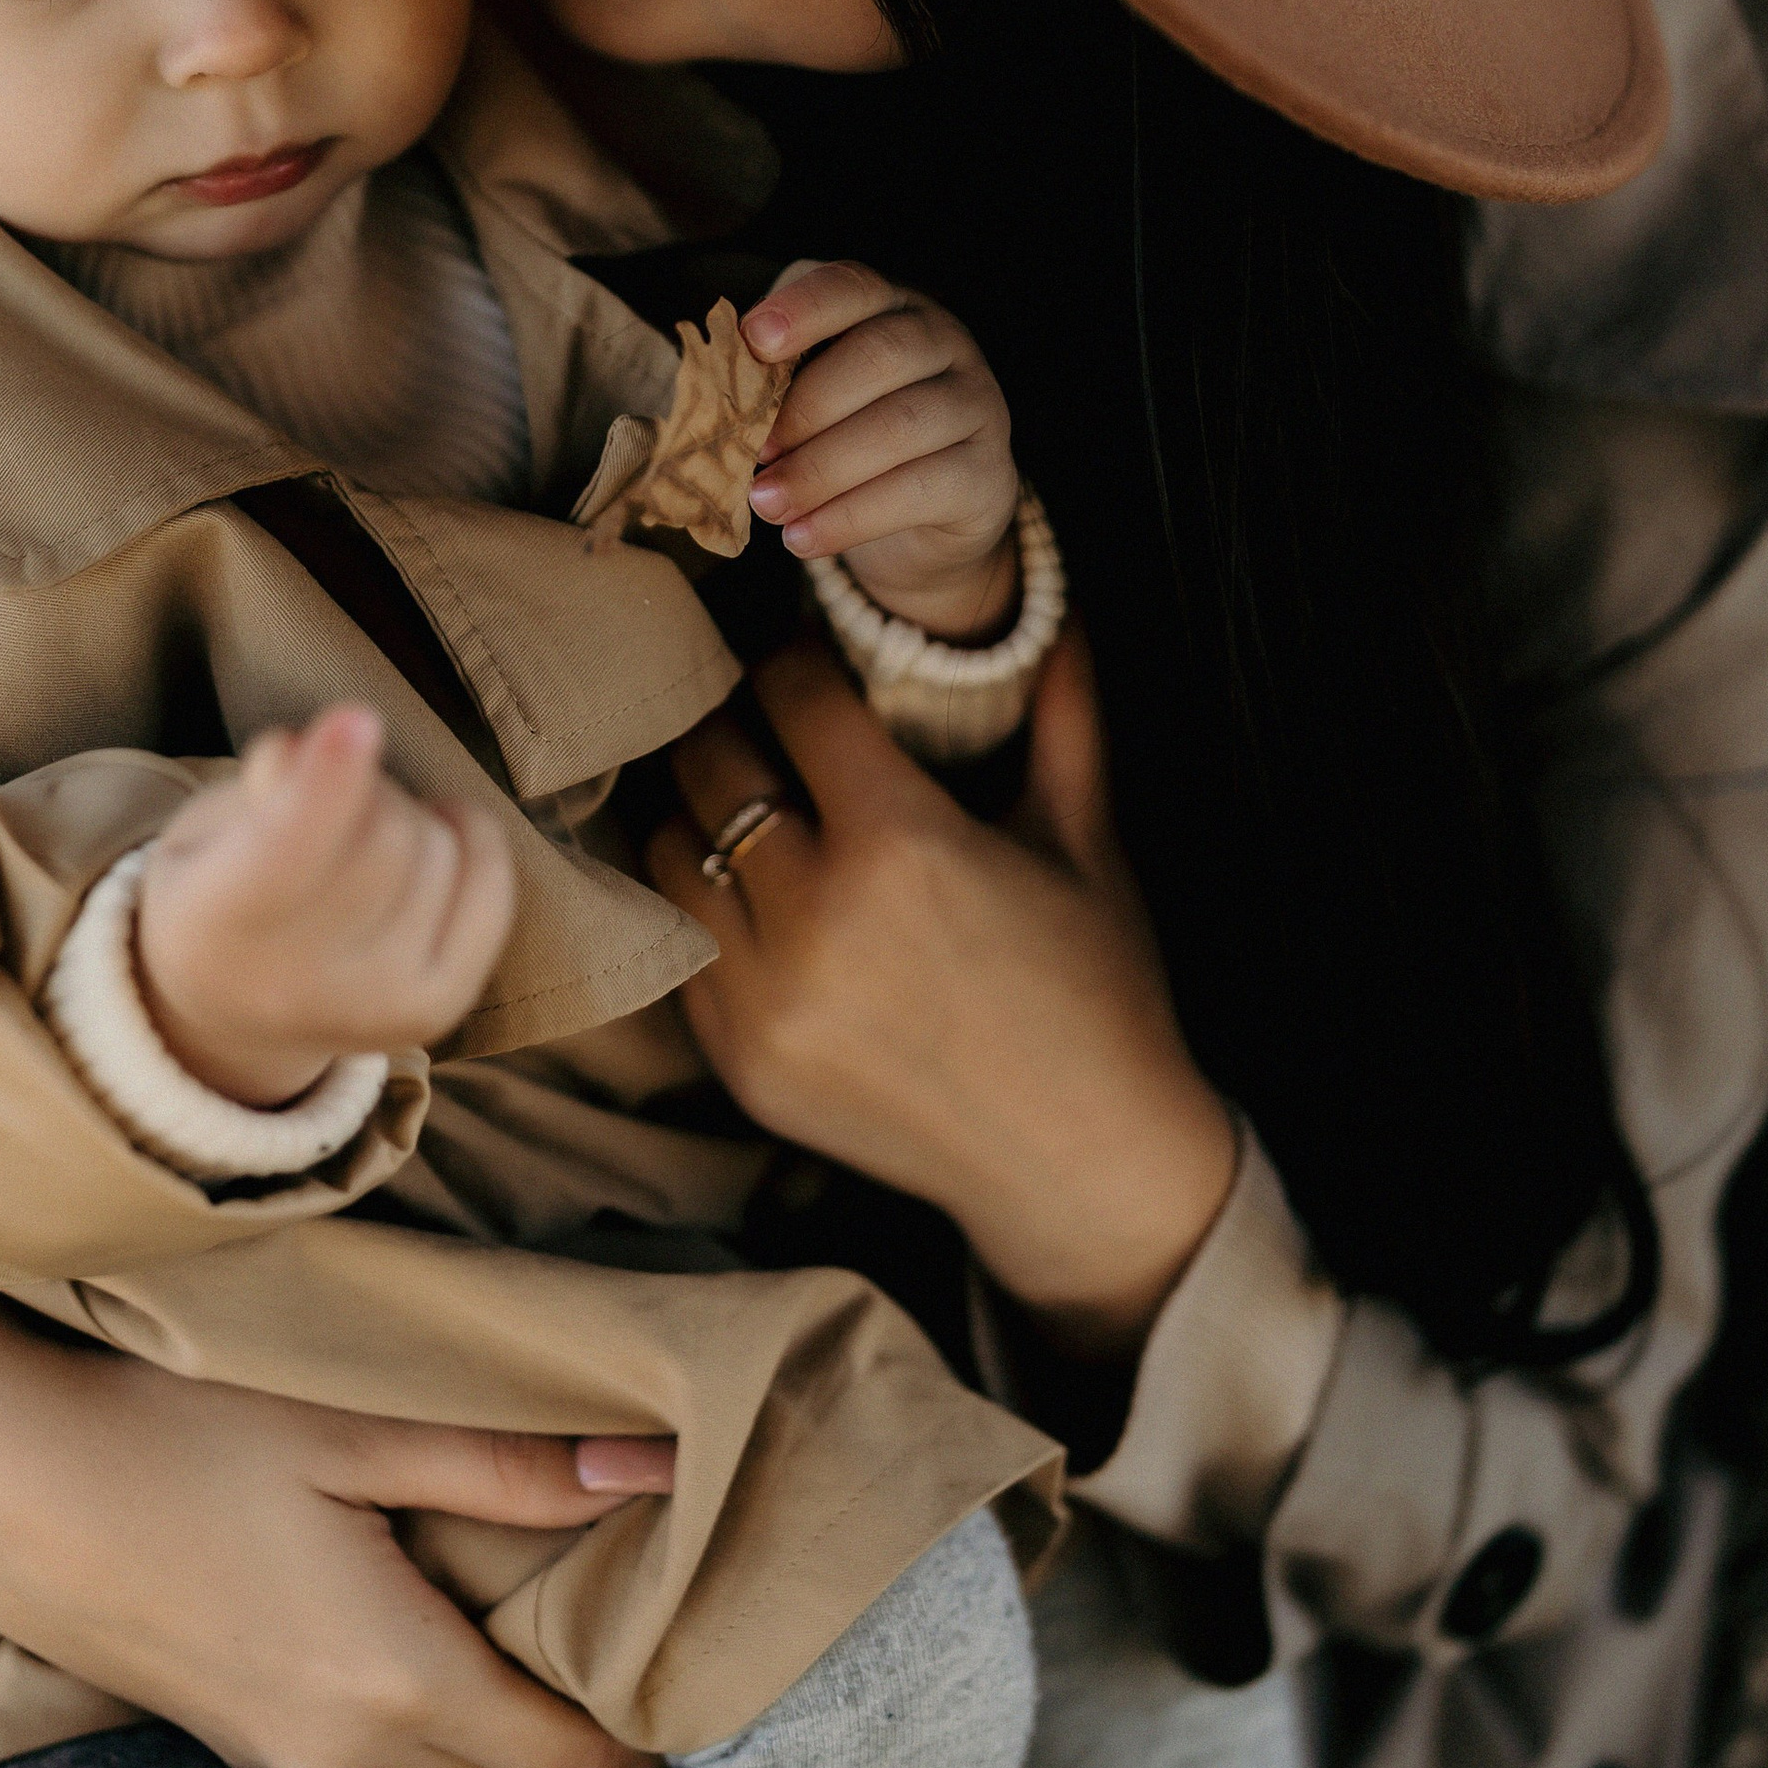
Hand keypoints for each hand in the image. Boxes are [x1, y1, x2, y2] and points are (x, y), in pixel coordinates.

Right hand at [0, 1303, 670, 1767]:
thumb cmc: (175, 1430)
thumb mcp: (356, 1427)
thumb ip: (511, 1464)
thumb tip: (660, 1475)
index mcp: (391, 1688)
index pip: (573, 1767)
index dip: (651, 1723)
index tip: (699, 1646)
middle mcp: (339, 1754)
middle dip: (583, 1712)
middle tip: (636, 1605)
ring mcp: (274, 1754)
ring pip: (435, 1758)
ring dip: (495, 1700)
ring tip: (542, 1589)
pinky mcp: (231, 1729)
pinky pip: (363, 1739)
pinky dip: (419, 1691)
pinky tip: (424, 1595)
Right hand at [137, 709, 514, 1107]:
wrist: (230, 1012)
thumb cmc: (217, 891)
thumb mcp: (206, 829)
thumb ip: (265, 786)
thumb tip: (330, 741)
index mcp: (212, 926)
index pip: (288, 848)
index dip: (329, 779)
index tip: (357, 716)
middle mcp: (293, 985)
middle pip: (385, 836)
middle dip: (371, 791)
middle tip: (341, 799)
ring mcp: (373, 1008)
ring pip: (440, 855)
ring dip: (413, 821)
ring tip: (367, 839)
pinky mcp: (434, 1010)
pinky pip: (491, 894)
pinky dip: (476, 844)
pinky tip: (439, 832)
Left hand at [652, 637, 1237, 1359]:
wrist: (1082, 1164)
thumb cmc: (1098, 992)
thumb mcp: (1085, 839)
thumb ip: (1061, 711)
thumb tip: (1056, 603)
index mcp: (903, 842)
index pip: (790, 696)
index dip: (791, 656)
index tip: (800, 651)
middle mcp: (816, 915)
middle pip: (708, 761)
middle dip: (731, 722)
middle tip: (758, 716)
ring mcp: (765, 998)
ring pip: (668, 849)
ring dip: (697, 812)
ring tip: (740, 798)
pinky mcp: (740, 1063)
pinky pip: (682, 946)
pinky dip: (703, 905)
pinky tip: (746, 888)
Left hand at [742, 264, 1019, 639]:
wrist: (924, 523)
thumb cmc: (849, 439)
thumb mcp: (810, 400)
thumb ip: (770, 383)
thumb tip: (705, 395)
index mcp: (890, 306)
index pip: (853, 287)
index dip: (804, 309)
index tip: (754, 340)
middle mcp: (944, 342)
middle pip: (881, 354)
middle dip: (806, 406)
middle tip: (753, 452)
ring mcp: (976, 405)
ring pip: (901, 425)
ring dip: (820, 469)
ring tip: (763, 504)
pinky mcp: (988, 474)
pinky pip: (921, 490)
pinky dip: (850, 518)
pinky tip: (802, 538)